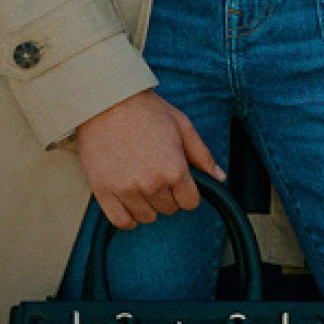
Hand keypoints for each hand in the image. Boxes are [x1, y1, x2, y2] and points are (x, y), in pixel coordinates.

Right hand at [75, 90, 223, 230]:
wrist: (106, 102)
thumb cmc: (146, 111)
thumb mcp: (182, 126)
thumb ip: (202, 155)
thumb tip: (220, 177)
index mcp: (174, 169)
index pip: (190, 202)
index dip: (187, 191)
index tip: (178, 179)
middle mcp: (151, 184)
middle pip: (169, 209)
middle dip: (167, 194)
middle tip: (156, 172)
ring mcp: (126, 191)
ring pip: (147, 217)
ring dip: (148, 205)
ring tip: (140, 181)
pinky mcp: (103, 193)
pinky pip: (122, 221)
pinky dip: (127, 216)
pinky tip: (129, 200)